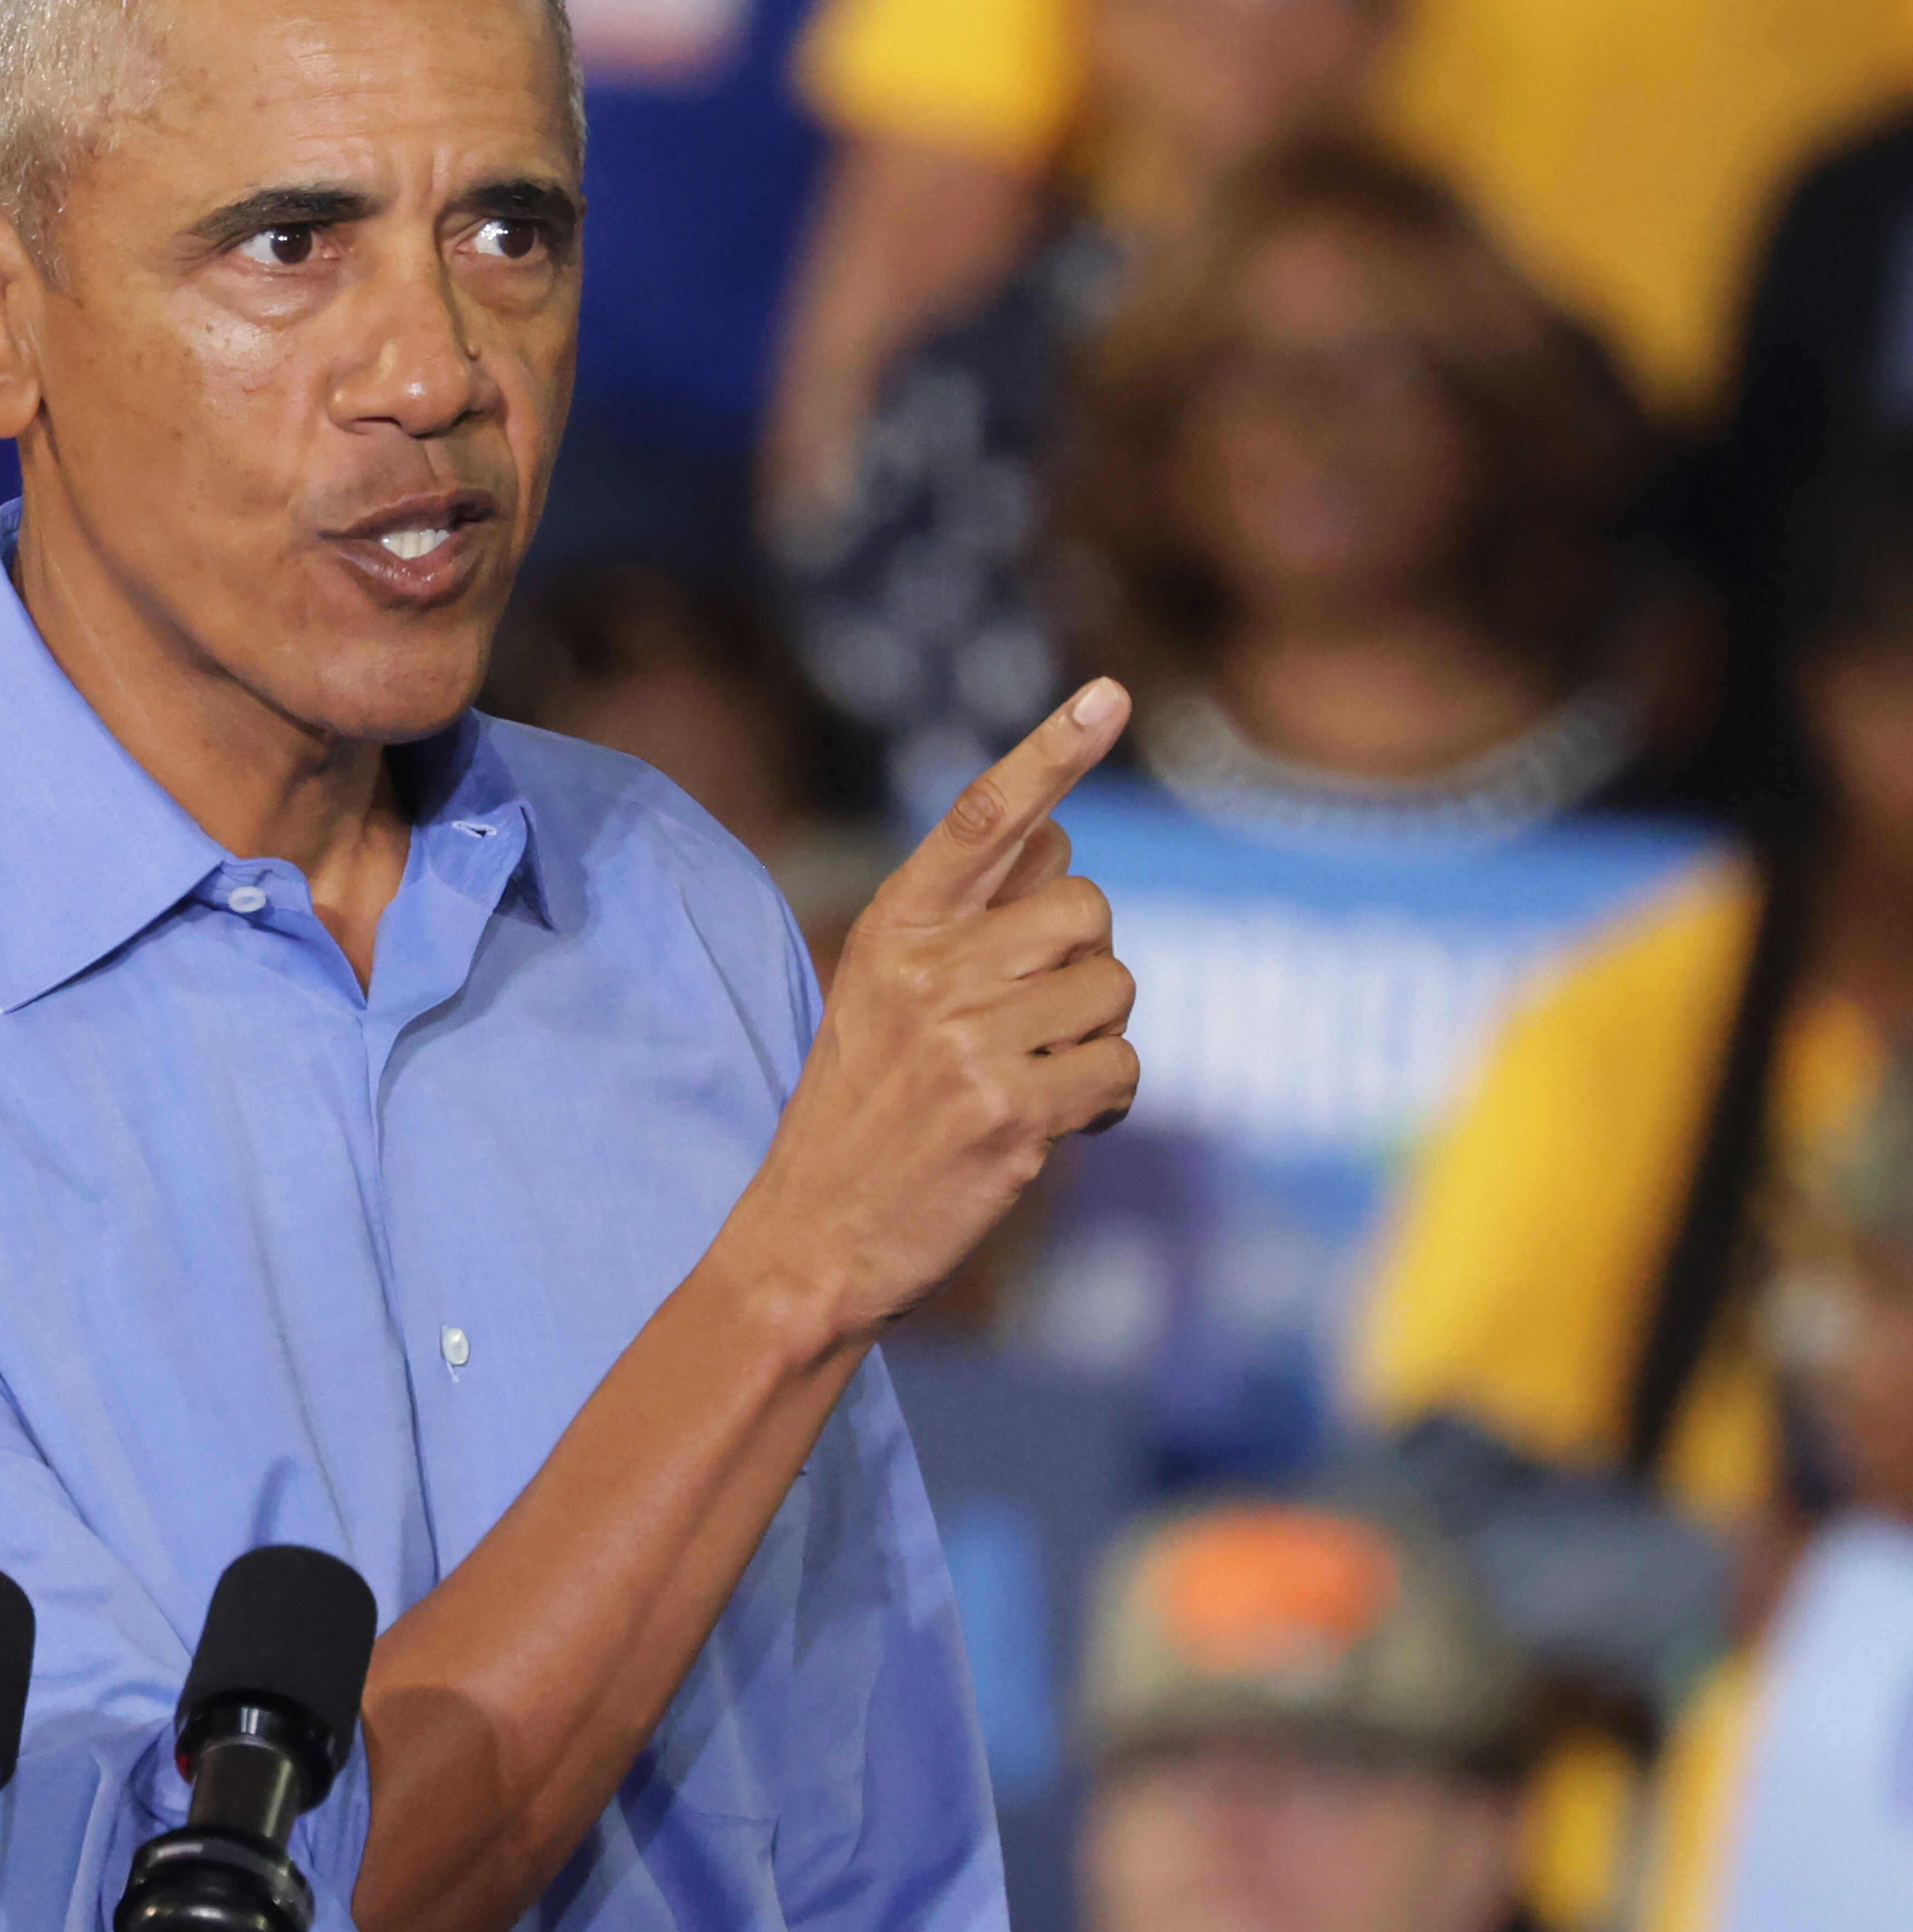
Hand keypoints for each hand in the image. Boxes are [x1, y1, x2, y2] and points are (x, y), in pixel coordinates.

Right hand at [720, 680, 1139, 1343]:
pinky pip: (1120, 1072)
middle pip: (1085, 908)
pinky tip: (1053, 1128)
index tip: (1110, 693)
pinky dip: (1106, 1104)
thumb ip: (965, 923)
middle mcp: (928, 971)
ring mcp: (968, 1042)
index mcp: (892, 929)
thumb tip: (1063, 849)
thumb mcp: (883, 996)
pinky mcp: (1011, 1112)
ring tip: (1036, 1079)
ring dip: (1098, 1038)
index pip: (983, 816)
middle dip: (1087, 962)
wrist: (811, 1239)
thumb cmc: (862, 1113)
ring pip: (1114, 990)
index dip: (1052, 751)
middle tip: (1036, 1020)